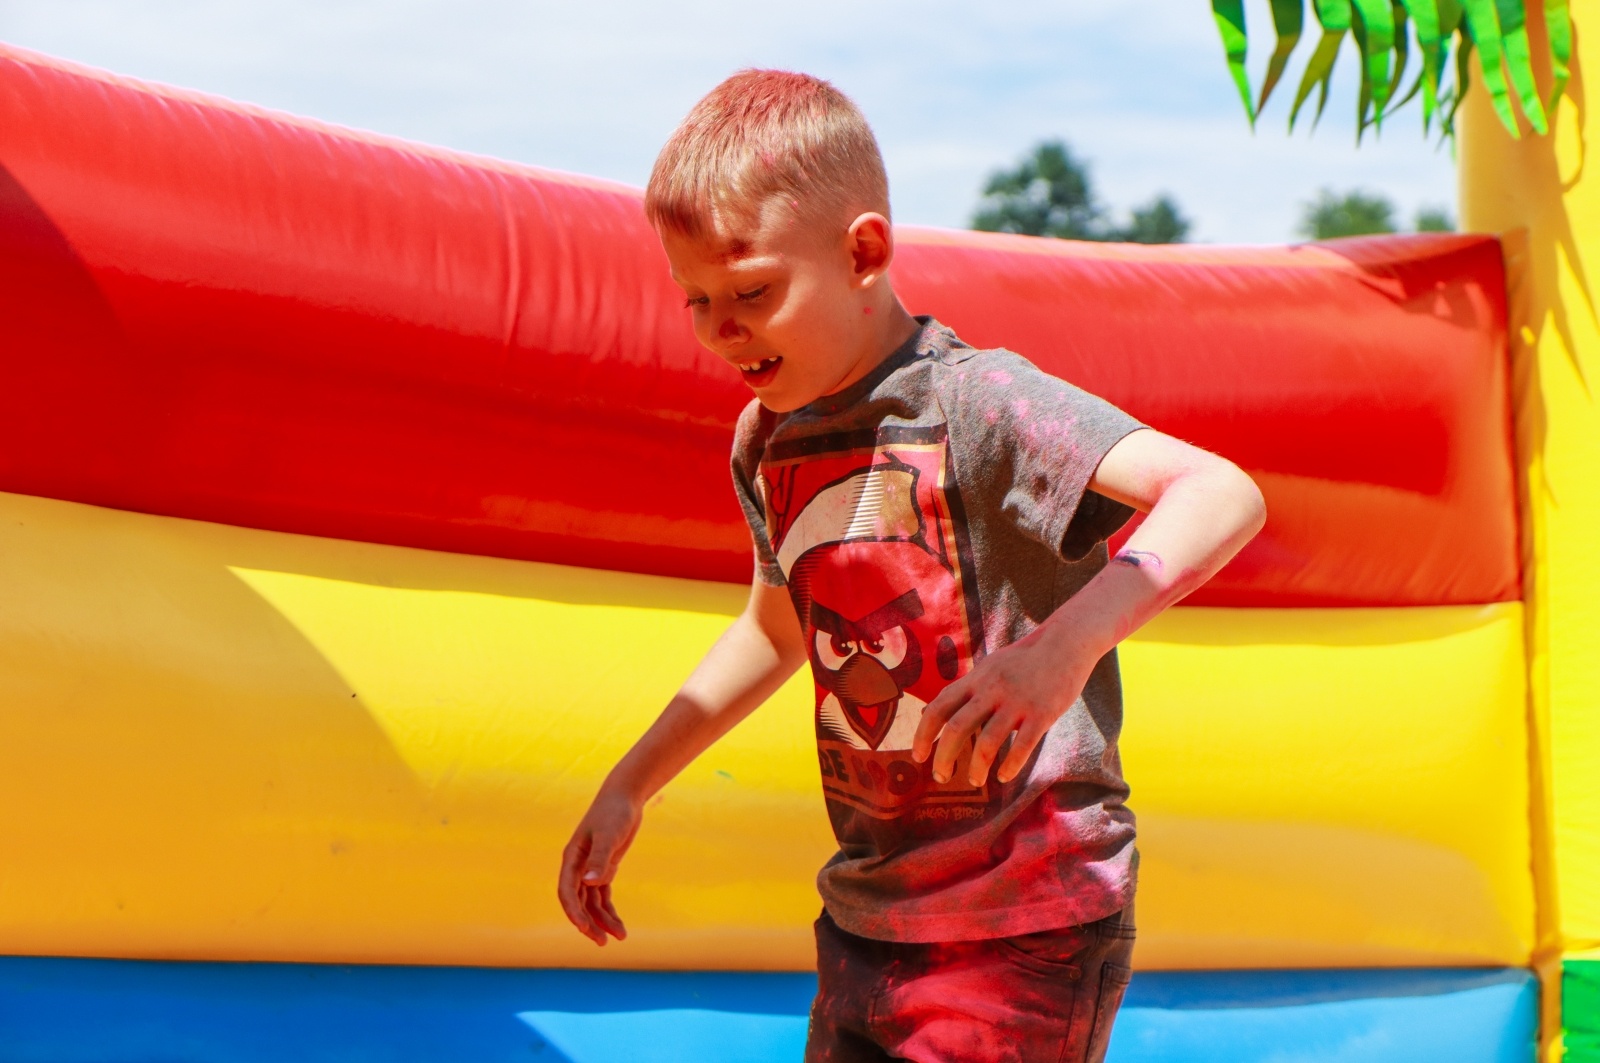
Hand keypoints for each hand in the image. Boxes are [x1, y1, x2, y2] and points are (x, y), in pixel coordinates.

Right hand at [557, 787, 641, 945]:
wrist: (625, 797)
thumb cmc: (614, 813)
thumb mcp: (609, 835)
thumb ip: (600, 858)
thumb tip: (590, 883)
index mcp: (572, 858)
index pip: (567, 891)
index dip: (573, 911)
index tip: (583, 928)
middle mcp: (578, 867)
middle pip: (579, 902)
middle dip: (588, 923)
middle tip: (601, 942)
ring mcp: (591, 869)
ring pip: (592, 903)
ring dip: (602, 921)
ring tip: (619, 937)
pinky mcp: (604, 869)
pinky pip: (603, 896)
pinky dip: (609, 911)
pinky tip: (618, 926)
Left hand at [911, 630, 1091, 786]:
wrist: (1066, 643)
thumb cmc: (1025, 659)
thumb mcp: (989, 667)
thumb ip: (965, 689)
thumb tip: (931, 712)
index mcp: (976, 679)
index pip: (939, 708)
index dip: (923, 734)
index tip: (918, 756)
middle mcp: (992, 690)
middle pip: (957, 728)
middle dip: (943, 757)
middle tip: (940, 777)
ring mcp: (1017, 702)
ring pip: (987, 742)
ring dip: (976, 768)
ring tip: (974, 781)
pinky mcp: (1043, 713)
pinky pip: (1022, 747)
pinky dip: (1010, 766)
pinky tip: (1004, 776)